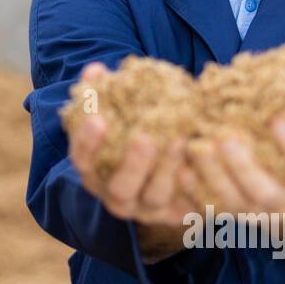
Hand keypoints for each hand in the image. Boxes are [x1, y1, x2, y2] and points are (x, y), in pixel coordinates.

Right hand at [67, 63, 205, 260]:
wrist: (160, 174)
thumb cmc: (129, 135)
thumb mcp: (114, 116)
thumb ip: (102, 94)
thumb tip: (95, 70)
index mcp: (94, 171)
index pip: (82, 160)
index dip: (87, 142)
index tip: (98, 119)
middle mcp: (116, 196)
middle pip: (121, 188)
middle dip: (133, 164)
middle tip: (145, 137)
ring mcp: (146, 208)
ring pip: (155, 196)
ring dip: (167, 169)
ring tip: (179, 139)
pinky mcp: (175, 213)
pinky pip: (186, 204)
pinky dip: (193, 184)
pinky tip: (201, 159)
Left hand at [185, 86, 284, 252]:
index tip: (278, 119)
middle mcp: (282, 205)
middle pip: (263, 194)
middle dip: (244, 167)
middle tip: (226, 137)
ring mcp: (253, 214)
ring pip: (231, 203)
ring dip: (211, 175)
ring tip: (196, 146)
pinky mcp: (228, 215)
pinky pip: (207, 208)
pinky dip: (191, 190)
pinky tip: (179, 166)